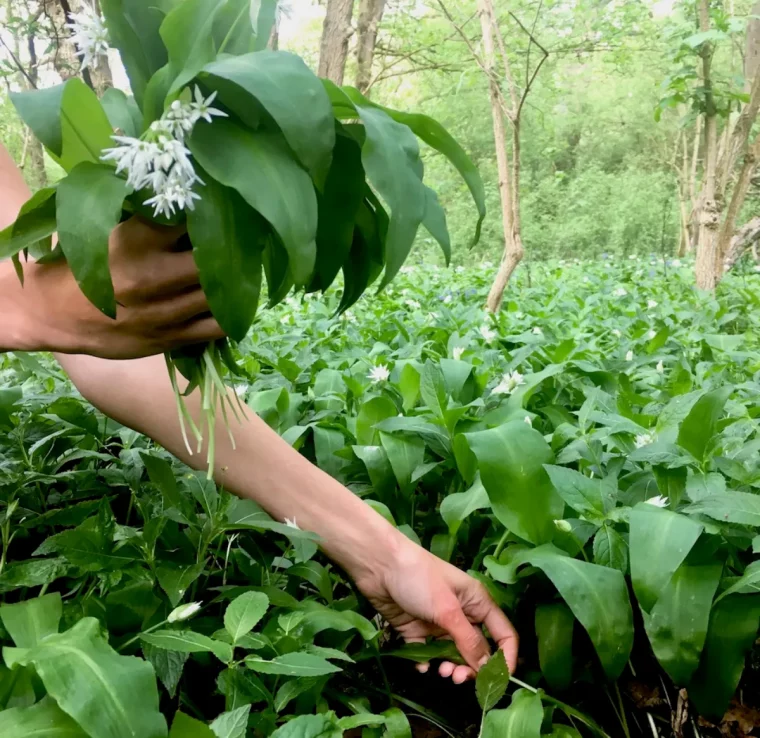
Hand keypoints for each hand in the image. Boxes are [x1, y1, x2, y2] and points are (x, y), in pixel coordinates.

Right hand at [5, 217, 223, 357]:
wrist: (51, 313)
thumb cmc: (82, 264)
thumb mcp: (107, 230)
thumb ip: (147, 219)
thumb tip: (191, 200)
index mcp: (135, 240)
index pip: (189, 219)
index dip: (210, 214)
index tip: (222, 209)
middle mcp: (152, 276)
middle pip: (213, 259)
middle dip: (228, 250)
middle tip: (238, 244)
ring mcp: (163, 311)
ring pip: (219, 294)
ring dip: (233, 283)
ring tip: (239, 272)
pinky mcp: (168, 338)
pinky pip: (215, 327)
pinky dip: (229, 315)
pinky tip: (230, 305)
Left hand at [353, 535, 518, 683]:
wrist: (378, 565)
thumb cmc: (419, 578)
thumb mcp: (447, 609)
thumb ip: (468, 640)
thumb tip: (487, 668)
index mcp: (476, 601)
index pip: (503, 634)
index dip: (505, 657)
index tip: (498, 681)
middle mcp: (461, 613)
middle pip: (477, 649)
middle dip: (472, 667)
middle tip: (458, 678)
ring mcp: (438, 622)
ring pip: (452, 654)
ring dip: (450, 667)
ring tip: (441, 671)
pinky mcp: (416, 630)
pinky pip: (426, 653)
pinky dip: (425, 663)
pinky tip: (420, 666)